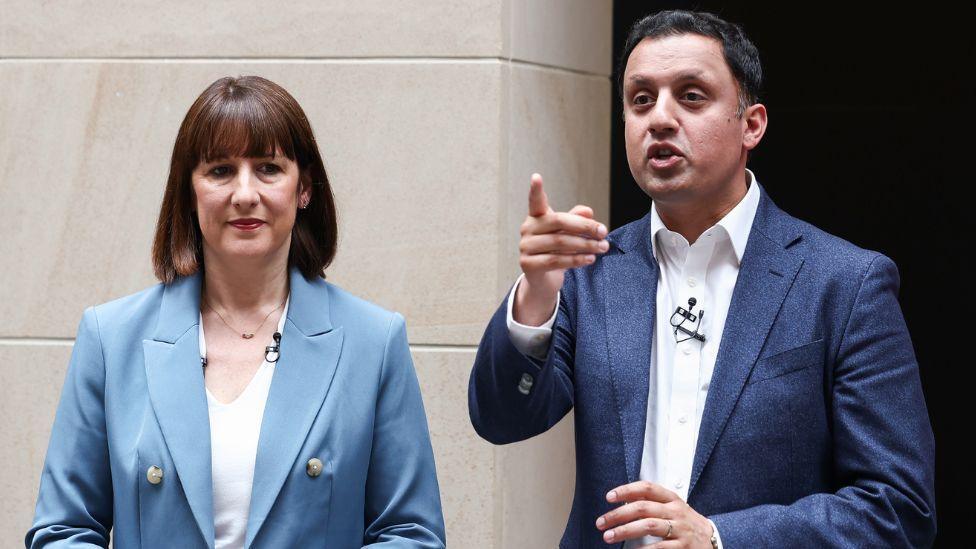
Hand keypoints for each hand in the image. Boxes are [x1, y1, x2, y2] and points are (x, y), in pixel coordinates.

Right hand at [514, 173, 607, 325]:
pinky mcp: (528, 264)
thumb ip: (576, 219)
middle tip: (603, 231)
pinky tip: (590, 259)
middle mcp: (528, 229)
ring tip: (603, 247)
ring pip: (560, 243)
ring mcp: (525, 247)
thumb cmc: (557, 250)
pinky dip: (576, 260)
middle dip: (584, 226)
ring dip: (585, 245)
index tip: (536, 177)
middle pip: (558, 222)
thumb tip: (588, 211)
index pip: (535, 201)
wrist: (543, 279)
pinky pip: (556, 261)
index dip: (535, 190)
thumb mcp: (568, 232)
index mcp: (537, 217)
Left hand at [596, 481, 713, 547]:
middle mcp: (675, 511)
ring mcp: (680, 529)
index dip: (626, 490)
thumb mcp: (672, 508)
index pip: (647, 488)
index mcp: (671, 499)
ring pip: (648, 525)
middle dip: (618, 514)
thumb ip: (652, 503)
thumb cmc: (686, 523)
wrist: (713, 539)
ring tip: (608, 536)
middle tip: (601, 522)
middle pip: (643, 507)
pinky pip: (659, 547)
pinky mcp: (683, 546)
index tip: (609, 497)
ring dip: (625, 531)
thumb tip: (622, 502)